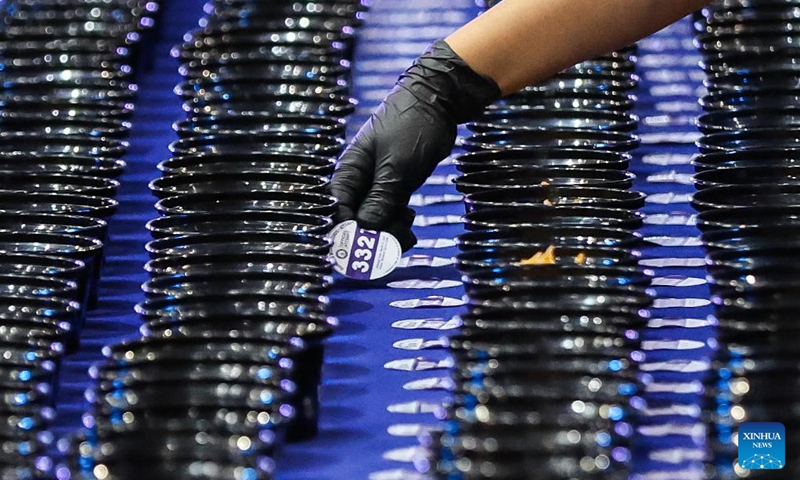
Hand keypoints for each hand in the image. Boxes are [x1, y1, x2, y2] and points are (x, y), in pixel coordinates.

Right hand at [330, 40, 499, 250]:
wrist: (438, 101)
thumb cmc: (412, 126)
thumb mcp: (397, 167)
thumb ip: (380, 199)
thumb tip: (365, 230)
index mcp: (349, 172)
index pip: (336, 212)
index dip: (348, 233)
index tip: (367, 248)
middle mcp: (358, 181)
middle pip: (355, 221)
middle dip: (374, 235)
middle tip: (397, 240)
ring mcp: (376, 184)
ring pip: (375, 220)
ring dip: (390, 231)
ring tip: (408, 229)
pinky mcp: (394, 185)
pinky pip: (389, 213)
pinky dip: (398, 223)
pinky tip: (409, 220)